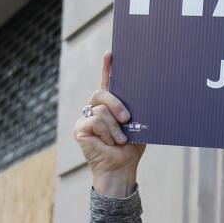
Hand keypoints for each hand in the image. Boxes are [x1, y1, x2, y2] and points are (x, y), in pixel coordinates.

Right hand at [72, 52, 145, 197]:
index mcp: (109, 106)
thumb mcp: (137, 125)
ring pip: (101, 110)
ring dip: (115, 128)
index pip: (106, 83)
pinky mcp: (79, 128)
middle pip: (101, 92)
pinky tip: (109, 143)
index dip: (107, 68)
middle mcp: (95, 109)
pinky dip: (107, 133)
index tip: (110, 53)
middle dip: (116, 104)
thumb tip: (143, 94)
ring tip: (119, 140)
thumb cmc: (130, 148)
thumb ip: (134, 110)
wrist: (121, 168)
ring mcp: (85, 118)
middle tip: (127, 119)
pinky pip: (95, 121)